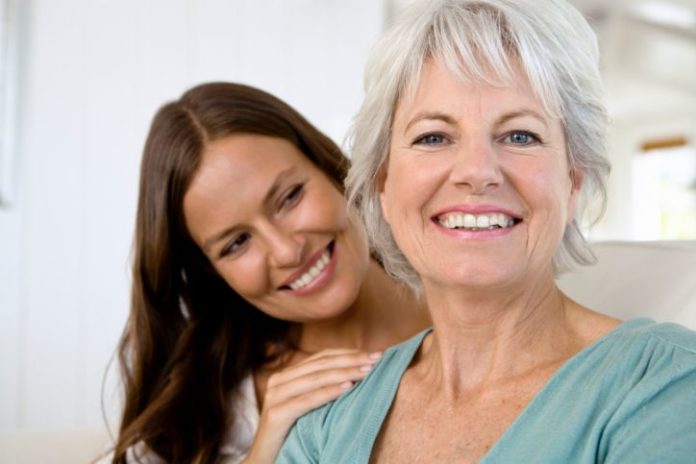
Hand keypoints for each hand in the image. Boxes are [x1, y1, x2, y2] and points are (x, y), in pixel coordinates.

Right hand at [242, 348, 381, 462]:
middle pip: (321, 364)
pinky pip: (306, 401)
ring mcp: (275, 396)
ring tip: (367, 372)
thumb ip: (322, 389)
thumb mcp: (308, 406)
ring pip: (315, 379)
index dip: (349, 353)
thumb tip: (358, 374)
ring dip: (344, 373)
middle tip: (376, 360)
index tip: (374, 354)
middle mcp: (278, 380)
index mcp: (287, 375)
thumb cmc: (292, 434)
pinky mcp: (275, 415)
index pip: (322, 356)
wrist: (266, 461)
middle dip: (351, 360)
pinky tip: (348, 388)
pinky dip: (328, 393)